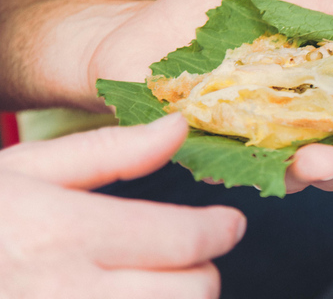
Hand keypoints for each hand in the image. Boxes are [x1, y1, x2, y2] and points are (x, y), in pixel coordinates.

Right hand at [0, 114, 244, 298]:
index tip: (229, 223)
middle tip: (187, 255)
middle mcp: (66, 295)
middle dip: (202, 271)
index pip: (181, 239)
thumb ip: (110, 152)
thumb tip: (178, 128)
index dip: (220, 229)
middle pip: (190, 294)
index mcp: (62, 234)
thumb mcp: (27, 170)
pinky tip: (124, 297)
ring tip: (156, 282)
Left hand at [86, 0, 332, 192]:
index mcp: (312, 85)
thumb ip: (330, 7)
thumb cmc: (202, 16)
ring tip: (329, 158)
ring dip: (326, 171)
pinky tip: (285, 164)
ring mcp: (260, 145)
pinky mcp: (224, 161)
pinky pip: (256, 176)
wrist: (130, 35)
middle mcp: (294, 122)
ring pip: (307, 171)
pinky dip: (275, 174)